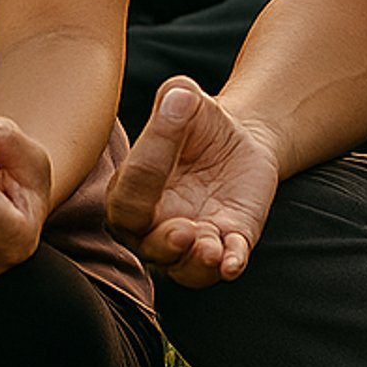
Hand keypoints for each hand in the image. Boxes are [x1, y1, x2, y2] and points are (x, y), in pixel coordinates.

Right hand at [105, 77, 279, 288]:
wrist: (240, 135)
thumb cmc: (197, 119)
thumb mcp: (184, 97)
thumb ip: (173, 97)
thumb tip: (177, 100)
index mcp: (132, 190)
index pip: (126, 201)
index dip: (140, 184)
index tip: (163, 154)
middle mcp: (156, 223)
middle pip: (148, 248)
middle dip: (164, 246)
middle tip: (183, 232)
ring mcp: (194, 237)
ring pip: (185, 269)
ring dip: (196, 264)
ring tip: (211, 249)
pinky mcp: (230, 240)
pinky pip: (226, 264)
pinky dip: (229, 265)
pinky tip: (233, 259)